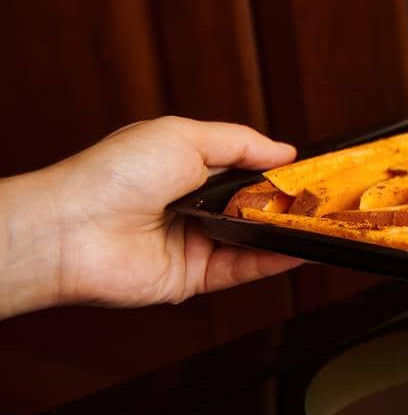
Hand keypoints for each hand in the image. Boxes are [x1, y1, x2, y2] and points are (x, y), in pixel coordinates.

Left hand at [0, 117, 303, 316]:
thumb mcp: (184, 136)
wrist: (73, 230)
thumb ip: (240, 143)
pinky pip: (243, 269)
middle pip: (253, 207)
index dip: (278, 171)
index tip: (314, 171)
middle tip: (327, 199)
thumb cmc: (113, 174)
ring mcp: (192, 243)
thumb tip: (285, 152)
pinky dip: (274, 260)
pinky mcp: (192, 278)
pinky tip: (302, 248)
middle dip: (288, 203)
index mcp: (184, 168)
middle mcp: (190, 207)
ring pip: (253, 240)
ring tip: (325, 223)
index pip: (245, 170)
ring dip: (287, 231)